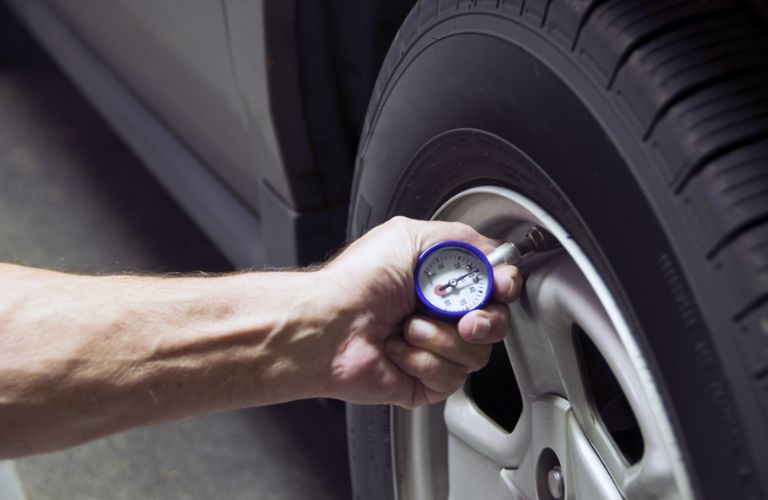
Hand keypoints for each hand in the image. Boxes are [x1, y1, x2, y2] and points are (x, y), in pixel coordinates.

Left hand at [318, 216, 521, 407]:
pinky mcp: (425, 382)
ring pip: (477, 353)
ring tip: (407, 327)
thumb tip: (495, 253)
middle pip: (496, 323)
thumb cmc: (357, 281)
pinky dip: (424, 361)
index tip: (499, 286)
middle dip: (483, 320)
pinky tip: (398, 350)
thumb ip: (461, 239)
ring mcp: (434, 349)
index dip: (504, 286)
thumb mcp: (410, 236)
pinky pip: (452, 378)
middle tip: (462, 318)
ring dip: (441, 338)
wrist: (329, 325)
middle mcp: (440, 314)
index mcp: (440, 281)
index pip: (495, 286)